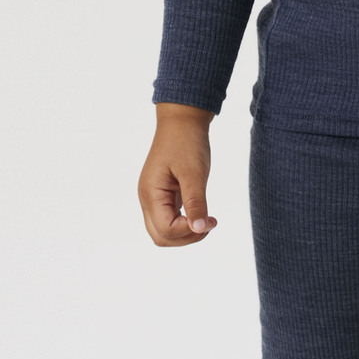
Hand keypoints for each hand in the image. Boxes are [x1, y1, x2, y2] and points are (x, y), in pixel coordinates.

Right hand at [138, 103, 218, 245]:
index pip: (166, 230)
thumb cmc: (187, 142)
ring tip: (206, 219)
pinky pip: (169, 219)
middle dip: (186, 237)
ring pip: (164, 231)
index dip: (189, 231)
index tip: (211, 219)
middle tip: (208, 223)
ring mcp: (153, 198)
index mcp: (151, 193)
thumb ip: (196, 202)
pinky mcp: (162, 195)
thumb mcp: (194, 173)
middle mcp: (147, 199)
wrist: (182, 121)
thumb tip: (199, 229)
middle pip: (160, 237)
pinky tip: (200, 213)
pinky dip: (185, 223)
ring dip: (186, 233)